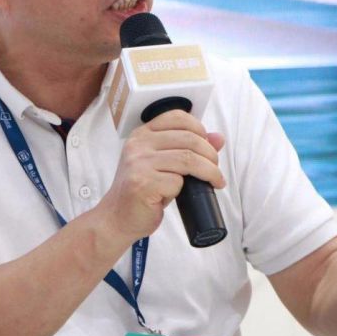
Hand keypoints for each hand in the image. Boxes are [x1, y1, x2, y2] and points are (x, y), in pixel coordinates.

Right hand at [101, 109, 225, 242]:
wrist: (117, 218)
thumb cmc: (143, 191)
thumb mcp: (164, 164)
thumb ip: (187, 148)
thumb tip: (218, 138)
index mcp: (142, 134)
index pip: (177, 117)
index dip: (199, 129)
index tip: (208, 147)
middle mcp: (138, 144)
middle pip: (188, 139)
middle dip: (210, 155)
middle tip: (215, 170)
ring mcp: (139, 163)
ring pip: (188, 159)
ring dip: (209, 171)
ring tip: (215, 181)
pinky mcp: (142, 183)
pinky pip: (177, 182)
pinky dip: (188, 189)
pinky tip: (186, 196)